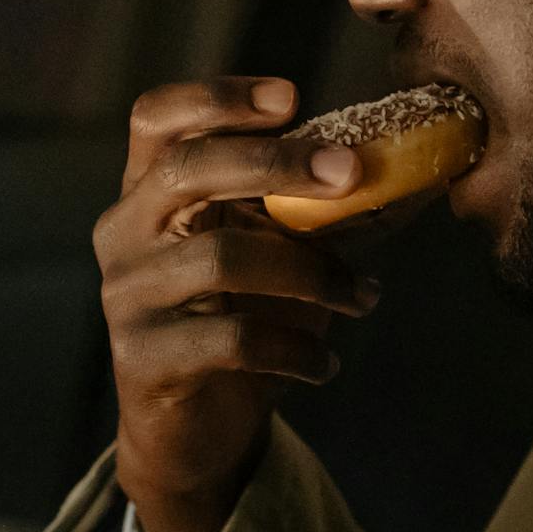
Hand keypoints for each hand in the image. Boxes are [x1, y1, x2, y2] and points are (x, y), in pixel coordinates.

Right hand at [91, 78, 380, 531]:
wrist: (194, 434)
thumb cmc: (237, 322)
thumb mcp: (273, 255)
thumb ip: (316, 212)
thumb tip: (407, 169)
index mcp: (149, 192)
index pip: (157, 118)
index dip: (218, 98)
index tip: (291, 98)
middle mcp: (125, 233)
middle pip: (189, 170)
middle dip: (276, 163)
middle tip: (353, 174)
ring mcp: (127, 297)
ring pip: (221, 257)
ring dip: (311, 273)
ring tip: (361, 296)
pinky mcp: (144, 360)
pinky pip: (230, 339)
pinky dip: (293, 348)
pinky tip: (325, 366)